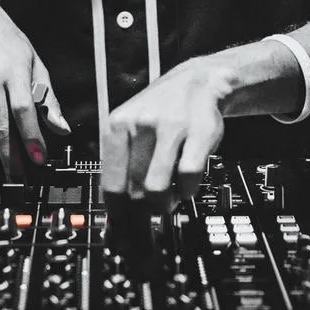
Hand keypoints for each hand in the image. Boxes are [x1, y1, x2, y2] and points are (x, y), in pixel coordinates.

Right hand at [0, 1, 69, 177]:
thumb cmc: (8, 44)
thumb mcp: (34, 64)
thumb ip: (47, 99)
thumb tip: (61, 128)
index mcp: (13, 68)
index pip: (23, 110)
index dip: (31, 137)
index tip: (37, 158)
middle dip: (10, 155)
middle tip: (17, 174)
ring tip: (5, 146)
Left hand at [101, 61, 227, 208]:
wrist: (198, 81)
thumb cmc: (161, 111)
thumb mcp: (131, 127)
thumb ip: (121, 165)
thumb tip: (116, 215)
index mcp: (118, 125)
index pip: (110, 185)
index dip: (118, 215)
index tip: (124, 228)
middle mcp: (141, 123)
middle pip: (133, 192)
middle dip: (143, 214)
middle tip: (150, 215)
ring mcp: (171, 127)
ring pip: (157, 189)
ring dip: (164, 204)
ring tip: (168, 200)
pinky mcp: (199, 132)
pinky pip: (188, 178)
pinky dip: (187, 191)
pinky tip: (186, 185)